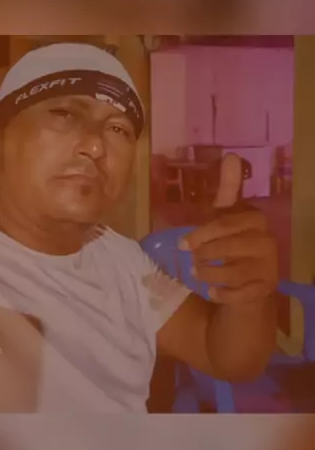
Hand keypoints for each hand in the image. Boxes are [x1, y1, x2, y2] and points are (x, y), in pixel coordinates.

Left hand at [180, 154, 277, 303]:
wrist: (251, 281)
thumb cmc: (234, 242)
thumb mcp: (227, 216)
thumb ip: (229, 189)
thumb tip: (232, 155)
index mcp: (256, 220)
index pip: (227, 223)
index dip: (203, 233)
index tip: (182, 244)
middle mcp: (267, 243)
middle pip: (229, 246)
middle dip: (204, 253)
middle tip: (189, 258)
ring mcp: (267, 268)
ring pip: (233, 271)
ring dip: (209, 273)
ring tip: (196, 272)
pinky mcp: (263, 290)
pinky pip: (239, 294)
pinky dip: (222, 294)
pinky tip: (211, 291)